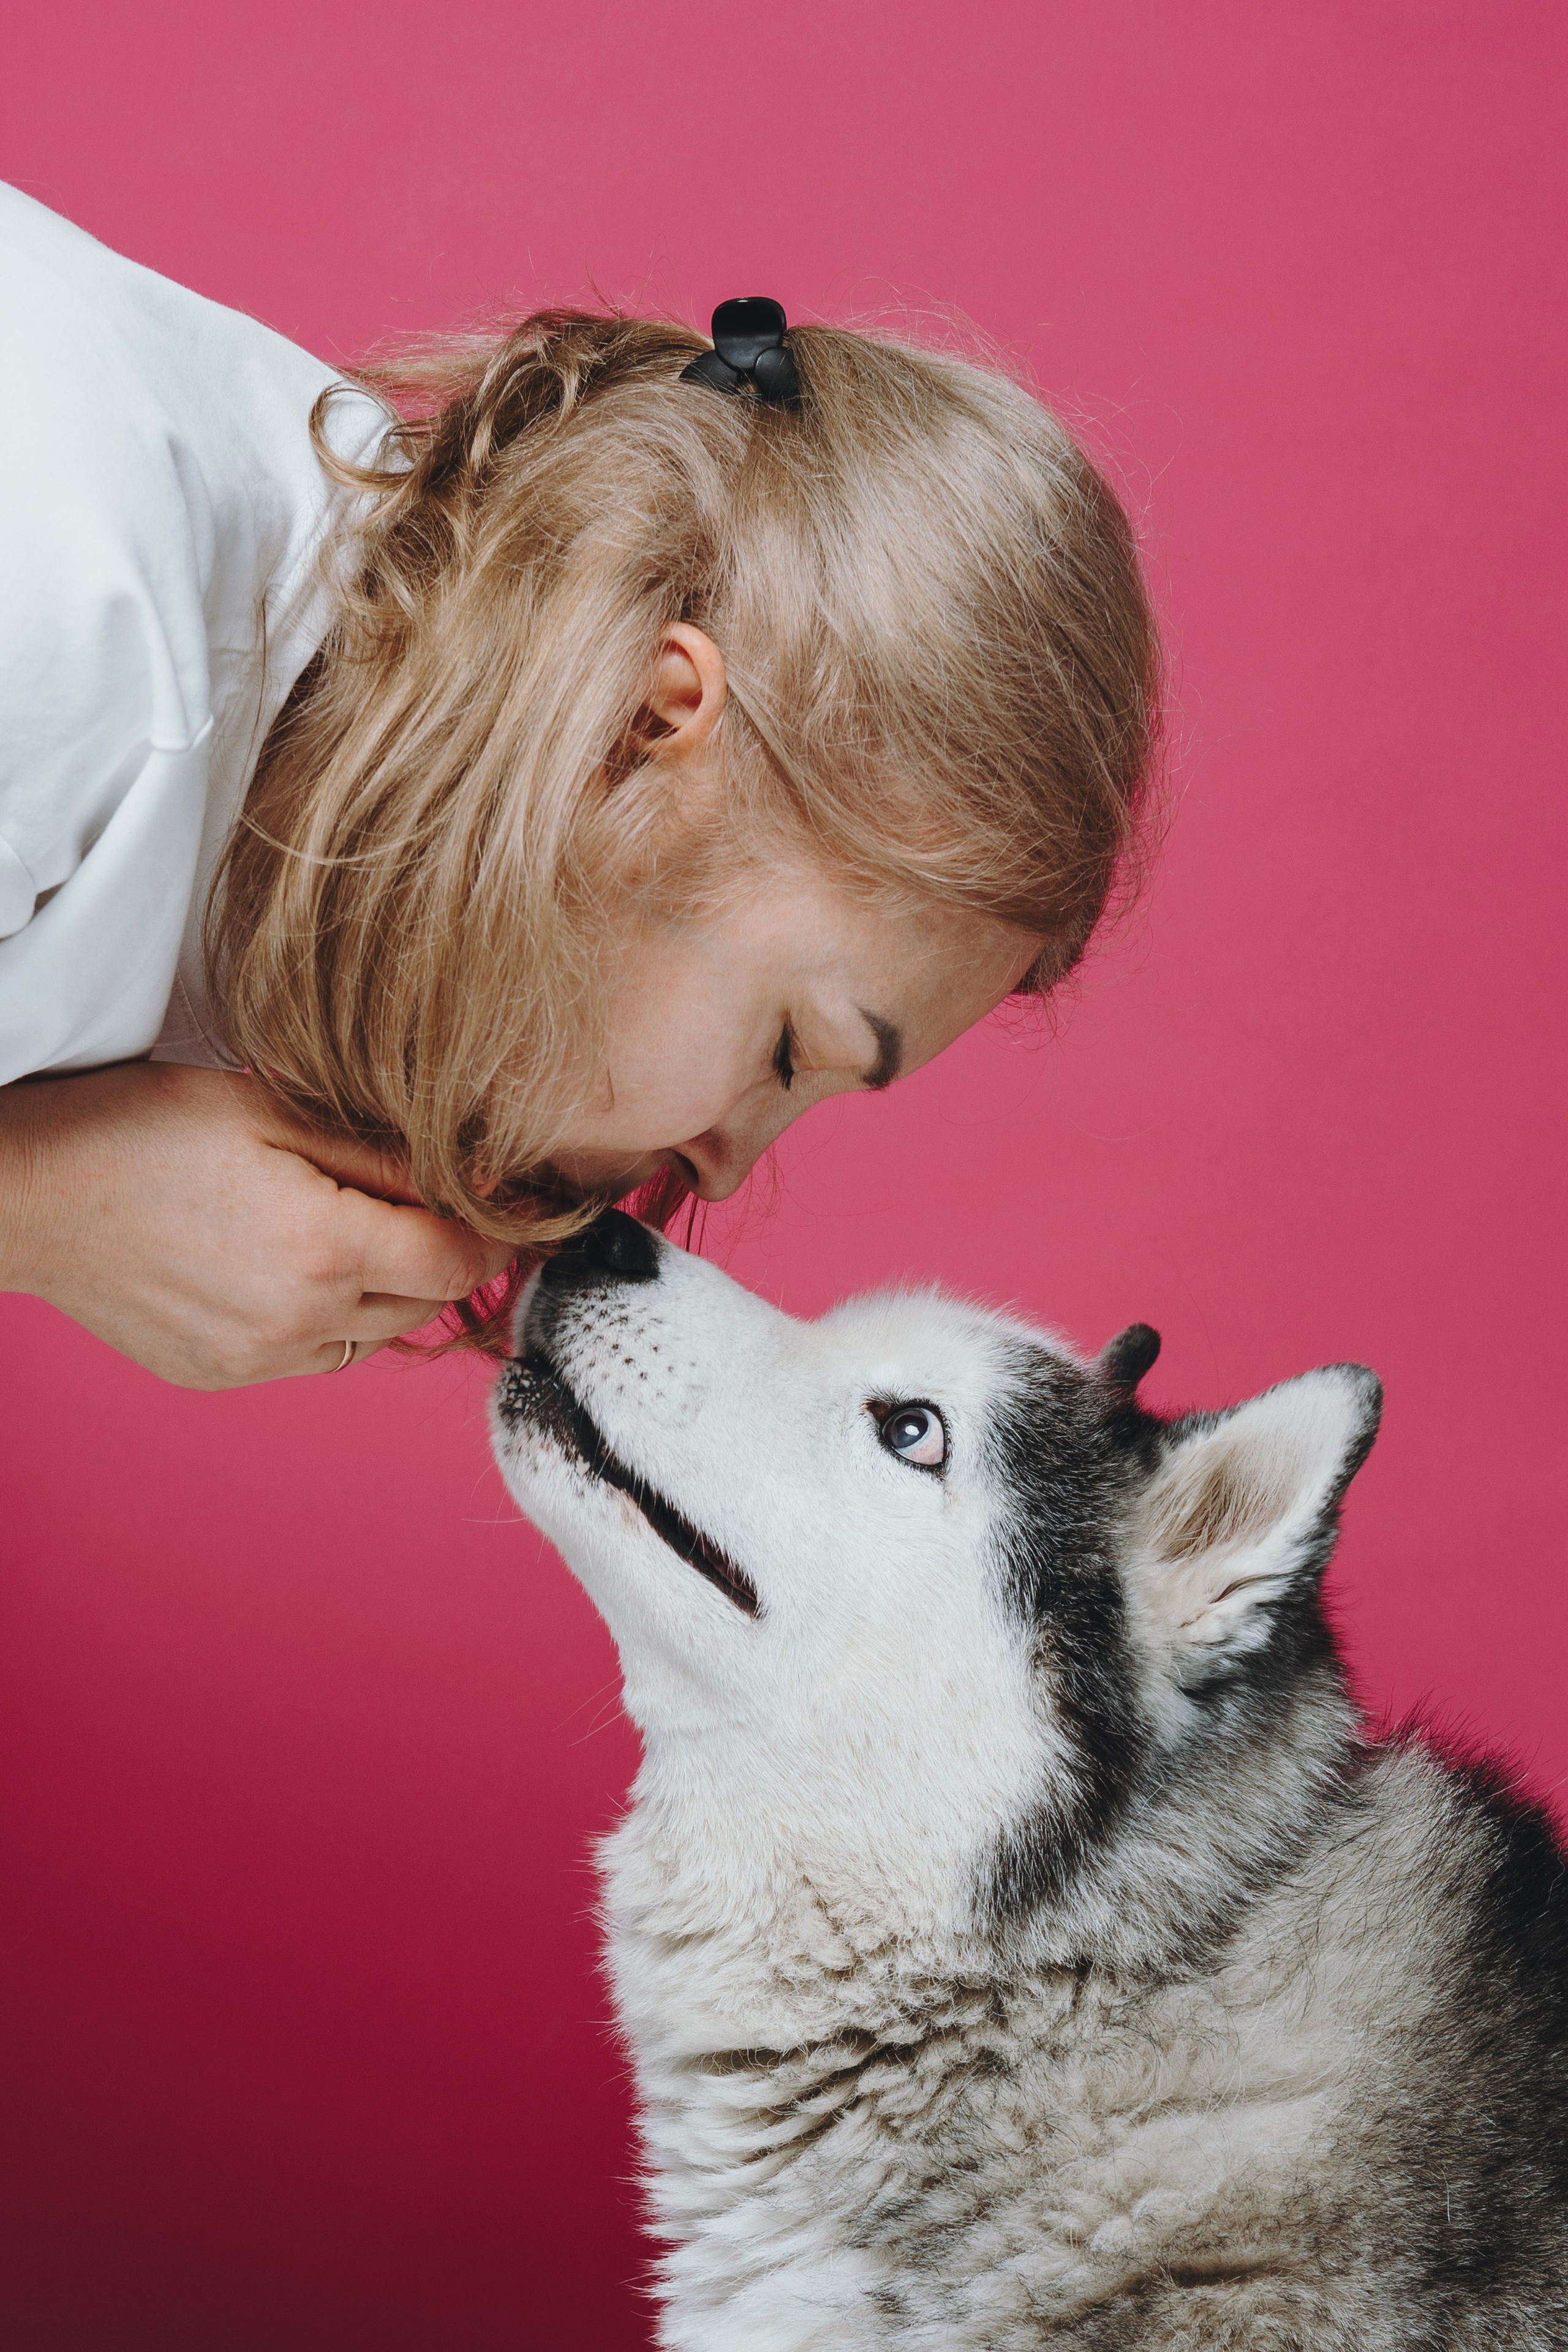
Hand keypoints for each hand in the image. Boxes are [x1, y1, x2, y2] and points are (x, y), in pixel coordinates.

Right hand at [0, 1062, 514, 1388]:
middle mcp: (300, 1322)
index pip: (461, 1260)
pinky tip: (282, 1263)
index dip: (496, 1230)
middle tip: (415, 1199)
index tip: (507, 1203)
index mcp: (324, 1249)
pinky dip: (326, 1317)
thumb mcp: (272, 1113)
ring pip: (375, 1335)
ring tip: (337, 1225)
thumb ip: (384, 1156)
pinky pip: (315, 1355)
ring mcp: (259, 1361)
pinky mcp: (224, 1377)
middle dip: (438, 1252)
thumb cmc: (140, 1131)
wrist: (27, 1196)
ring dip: (383, 1288)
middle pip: (426, 1301)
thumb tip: (479, 1180)